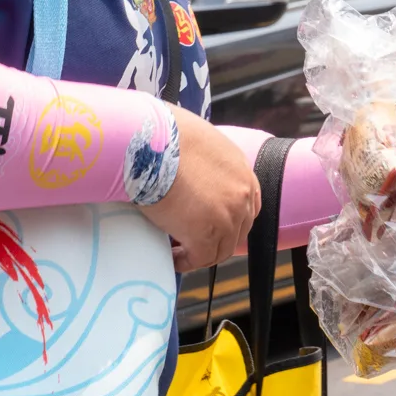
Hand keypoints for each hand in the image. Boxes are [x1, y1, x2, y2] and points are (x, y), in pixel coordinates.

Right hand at [140, 106, 260, 272]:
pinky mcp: (205, 234)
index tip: (212, 224)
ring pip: (220, 249)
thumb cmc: (160, 133)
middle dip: (217, 239)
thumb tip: (188, 169)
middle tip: (193, 242)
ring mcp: (227, 215)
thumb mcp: (197, 140)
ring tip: (178, 252)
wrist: (147, 141)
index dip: (231, 218)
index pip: (248, 204)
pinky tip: (171, 257)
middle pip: (238, 230)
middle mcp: (241, 193)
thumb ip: (204, 160)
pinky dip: (185, 262)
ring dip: (200, 253)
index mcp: (240, 168)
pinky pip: (199, 258)